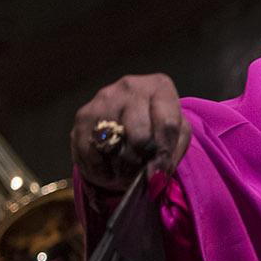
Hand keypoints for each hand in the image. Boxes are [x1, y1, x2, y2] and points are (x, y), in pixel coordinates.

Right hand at [71, 73, 189, 191]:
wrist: (124, 119)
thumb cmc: (156, 128)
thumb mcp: (177, 135)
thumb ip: (172, 152)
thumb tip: (155, 174)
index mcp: (159, 87)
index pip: (168, 124)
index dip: (165, 154)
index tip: (160, 171)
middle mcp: (131, 86)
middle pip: (140, 136)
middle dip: (142, 160)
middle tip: (140, 169)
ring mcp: (104, 98)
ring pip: (115, 144)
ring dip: (121, 167)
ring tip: (125, 171)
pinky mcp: (83, 114)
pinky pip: (91, 151)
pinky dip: (101, 169)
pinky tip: (108, 168)